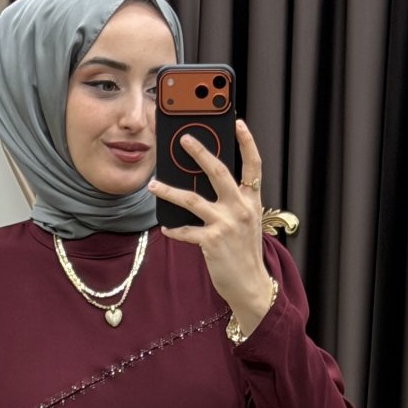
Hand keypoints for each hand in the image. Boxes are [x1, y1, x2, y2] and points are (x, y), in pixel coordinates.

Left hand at [148, 118, 275, 335]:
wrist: (251, 285)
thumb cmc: (245, 253)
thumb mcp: (246, 223)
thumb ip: (233, 202)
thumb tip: (203, 186)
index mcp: (251, 200)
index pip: (253, 165)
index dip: (247, 142)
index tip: (237, 122)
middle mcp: (240, 208)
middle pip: (218, 171)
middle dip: (199, 152)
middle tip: (183, 139)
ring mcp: (226, 224)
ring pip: (191, 199)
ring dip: (169, 191)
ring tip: (153, 185)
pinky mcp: (211, 241)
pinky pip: (185, 231)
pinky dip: (174, 230)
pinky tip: (166, 228)